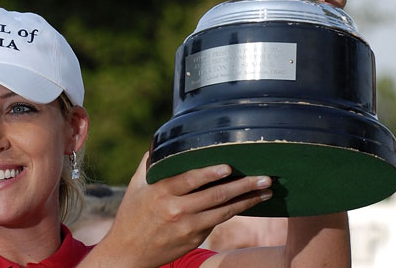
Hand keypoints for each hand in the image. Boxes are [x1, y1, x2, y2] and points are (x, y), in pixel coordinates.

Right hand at [82, 152, 272, 267]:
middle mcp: (176, 209)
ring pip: (223, 212)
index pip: (190, 180)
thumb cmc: (132, 214)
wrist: (128, 252)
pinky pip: (218, 222)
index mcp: (161, 191)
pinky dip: (234, 211)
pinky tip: (249, 203)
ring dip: (247, 201)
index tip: (229, 167)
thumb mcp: (136, 186)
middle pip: (215, 196)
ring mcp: (187, 227)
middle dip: (243, 186)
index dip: (210, 173)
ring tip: (267, 191)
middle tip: (265, 178)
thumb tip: (164, 143)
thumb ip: (150, 164)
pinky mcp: (194, 239)